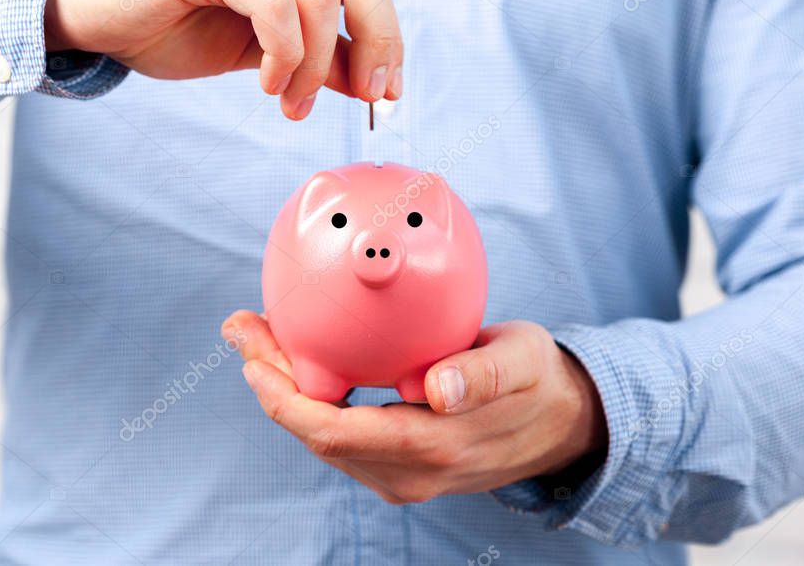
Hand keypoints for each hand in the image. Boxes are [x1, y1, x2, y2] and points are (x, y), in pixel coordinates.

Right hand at [44, 0, 402, 118]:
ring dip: (314, 66)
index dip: (387, 33)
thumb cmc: (170, 24)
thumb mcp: (261, 51)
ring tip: (290, 101)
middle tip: (365, 96)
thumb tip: (369, 82)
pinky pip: (273, 4)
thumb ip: (316, 58)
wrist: (89, 13)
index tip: (386, 90)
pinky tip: (266, 83)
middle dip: (376, 42)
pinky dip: (283, 55)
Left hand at [221, 311, 607, 503]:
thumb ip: (483, 376)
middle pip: (316, 433)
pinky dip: (313, 398)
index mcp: (430, 447)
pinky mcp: (401, 465)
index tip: (252, 355)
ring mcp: (402, 474)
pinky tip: (304, 359)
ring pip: (324, 436)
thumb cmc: (537, 380)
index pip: (333, 432)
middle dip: (271, 382)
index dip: (283, 399)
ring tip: (260, 336)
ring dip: (286, 389)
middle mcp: (408, 472)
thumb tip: (436, 389)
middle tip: (242, 328)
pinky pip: (343, 434)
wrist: (561, 423)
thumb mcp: (522, 363)